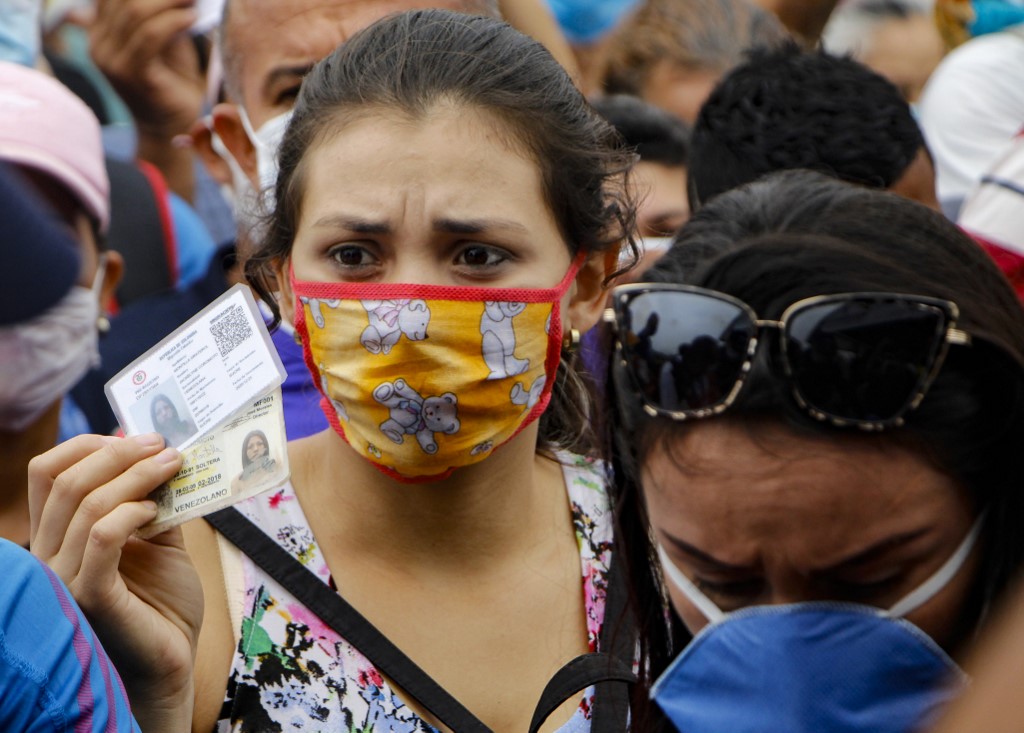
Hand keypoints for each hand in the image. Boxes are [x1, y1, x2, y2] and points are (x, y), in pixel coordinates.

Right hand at [28, 434, 201, 732]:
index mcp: (57, 534)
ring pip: (86, 503)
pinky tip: (157, 511)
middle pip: (65, 479)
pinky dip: (132, 512)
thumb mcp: (158, 536)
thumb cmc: (162, 599)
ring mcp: (63, 576)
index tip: (139, 436)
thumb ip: (152, 497)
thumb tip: (159, 449)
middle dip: (118, 452)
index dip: (88, 444)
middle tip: (162, 444)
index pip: (46, 472)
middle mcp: (48, 553)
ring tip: (173, 467)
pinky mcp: (90, 595)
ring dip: (136, 475)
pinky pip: (101, 537)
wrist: (173, 656)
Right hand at [90, 0, 204, 137]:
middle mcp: (98, 42)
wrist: (171, 124)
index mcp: (99, 28)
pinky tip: (192, 18)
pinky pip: (150, 37)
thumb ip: (157, 11)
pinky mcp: (131, 74)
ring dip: (171, 0)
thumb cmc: (172, 77)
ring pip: (136, 12)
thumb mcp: (162, 36)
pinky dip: (174, 22)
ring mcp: (111, 59)